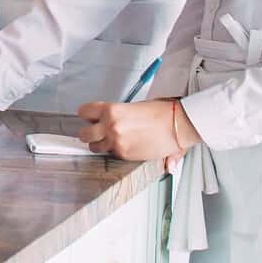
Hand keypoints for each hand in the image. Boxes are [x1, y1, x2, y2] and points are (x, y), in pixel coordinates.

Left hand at [77, 98, 193, 163]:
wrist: (177, 124)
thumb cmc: (160, 113)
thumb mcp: (134, 107)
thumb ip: (117, 115)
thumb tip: (108, 121)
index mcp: (111, 110)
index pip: (84, 112)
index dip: (88, 116)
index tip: (91, 118)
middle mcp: (111, 126)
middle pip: (83, 134)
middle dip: (89, 133)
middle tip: (97, 132)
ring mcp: (117, 142)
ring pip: (95, 147)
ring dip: (100, 145)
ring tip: (112, 141)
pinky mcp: (125, 155)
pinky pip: (111, 155)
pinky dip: (115, 152)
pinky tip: (125, 146)